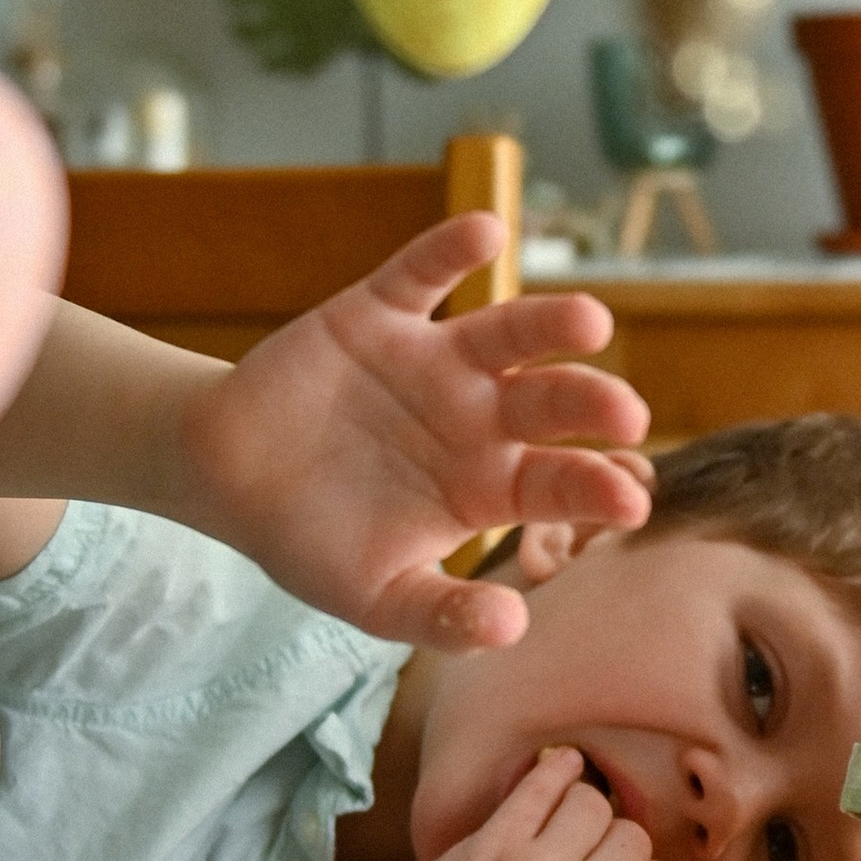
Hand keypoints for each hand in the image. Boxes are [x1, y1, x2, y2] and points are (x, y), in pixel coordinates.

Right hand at [176, 212, 650, 644]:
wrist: (228, 478)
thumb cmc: (313, 541)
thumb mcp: (375, 599)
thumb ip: (442, 615)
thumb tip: (511, 628)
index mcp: (489, 484)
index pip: (558, 482)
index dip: (596, 489)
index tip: (631, 502)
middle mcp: (478, 415)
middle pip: (551, 401)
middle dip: (591, 404)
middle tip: (628, 414)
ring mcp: (434, 361)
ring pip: (508, 331)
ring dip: (550, 323)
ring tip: (592, 323)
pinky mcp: (380, 314)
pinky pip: (421, 274)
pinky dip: (451, 250)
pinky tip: (486, 231)